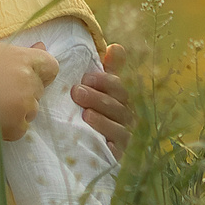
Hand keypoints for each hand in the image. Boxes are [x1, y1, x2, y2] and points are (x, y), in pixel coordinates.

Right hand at [0, 40, 59, 144]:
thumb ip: (19, 52)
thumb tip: (42, 48)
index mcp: (22, 58)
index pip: (51, 66)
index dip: (40, 73)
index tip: (24, 77)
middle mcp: (27, 80)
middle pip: (40, 90)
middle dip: (24, 93)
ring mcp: (23, 104)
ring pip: (31, 111)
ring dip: (17, 111)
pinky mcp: (15, 125)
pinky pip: (21, 128)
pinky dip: (8, 128)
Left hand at [72, 42, 133, 156]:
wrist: (82, 149)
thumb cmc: (92, 111)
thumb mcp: (97, 90)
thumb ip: (108, 70)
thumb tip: (116, 47)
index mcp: (121, 99)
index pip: (119, 87)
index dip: (106, 81)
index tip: (86, 77)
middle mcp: (127, 118)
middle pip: (118, 106)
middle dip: (98, 98)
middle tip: (76, 92)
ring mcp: (124, 138)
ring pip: (120, 128)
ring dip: (102, 120)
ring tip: (85, 114)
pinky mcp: (118, 156)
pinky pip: (117, 151)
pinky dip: (110, 145)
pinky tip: (100, 141)